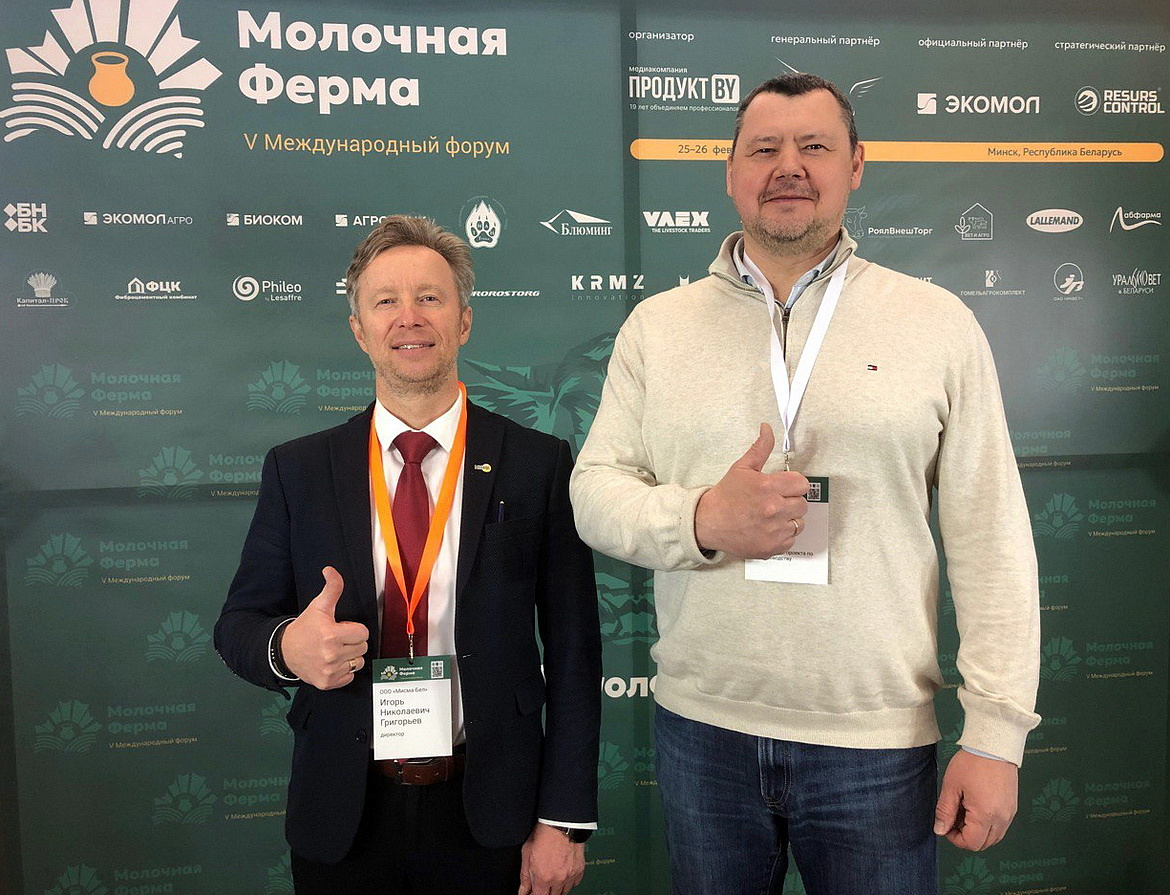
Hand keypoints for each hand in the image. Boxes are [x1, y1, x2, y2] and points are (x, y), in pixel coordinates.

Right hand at [279, 566, 368, 689]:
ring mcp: (329, 671)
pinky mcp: (327, 683)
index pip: (363, 632)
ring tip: (335, 651)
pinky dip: (344, 671)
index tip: (342, 628)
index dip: (354, 628)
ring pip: (358, 662)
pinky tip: (332, 663)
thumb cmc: (305, 628)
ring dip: (350, 656)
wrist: (284, 652)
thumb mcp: (318, 606)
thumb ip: (331, 588)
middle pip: (362, 647)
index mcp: (331, 634)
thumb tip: (330, 570)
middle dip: (353, 642)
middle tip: (337, 639)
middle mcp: (331, 654)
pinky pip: (350, 676)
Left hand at [518, 823, 584, 894]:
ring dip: (557, 889)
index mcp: (543, 877)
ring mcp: (570, 875)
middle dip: (545, 892)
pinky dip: (568, 882)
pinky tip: (563, 875)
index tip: (532, 892)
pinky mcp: (579, 870)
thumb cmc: (544, 834)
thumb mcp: (527, 854)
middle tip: (542, 884)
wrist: (562, 823)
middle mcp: (558, 879)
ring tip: (552, 879)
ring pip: (564, 892)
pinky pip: (574, 883)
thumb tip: (523, 890)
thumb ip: (525, 876)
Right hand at [694, 423, 809, 558]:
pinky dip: (782, 535)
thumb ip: (760, 448)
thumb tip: (767, 429)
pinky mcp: (772, 547)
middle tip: (774, 501)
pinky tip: (768, 529)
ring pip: (799, 523)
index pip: (802, 484)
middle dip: (790, 501)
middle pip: (802, 504)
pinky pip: (791, 540)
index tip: (783, 487)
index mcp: (767, 487)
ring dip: (788, 519)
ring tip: (771, 516)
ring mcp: (773, 530)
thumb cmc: (725, 496)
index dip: (793, 484)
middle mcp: (773, 509)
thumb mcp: (741, 468)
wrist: (708, 523)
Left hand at [934, 750, 1017, 850]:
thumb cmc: (972, 763)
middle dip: (966, 836)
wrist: (994, 746)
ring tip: (965, 810)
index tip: (946, 825)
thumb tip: (940, 830)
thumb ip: (945, 811)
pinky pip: (1000, 826)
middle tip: (954, 817)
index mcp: (985, 815)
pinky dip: (987, 824)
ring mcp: (1010, 813)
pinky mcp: (1012, 806)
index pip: (972, 843)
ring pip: (994, 837)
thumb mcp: (952, 786)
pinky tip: (976, 806)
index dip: (955, 839)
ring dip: (978, 831)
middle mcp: (1002, 818)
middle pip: (984, 844)